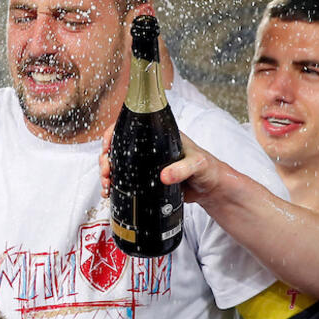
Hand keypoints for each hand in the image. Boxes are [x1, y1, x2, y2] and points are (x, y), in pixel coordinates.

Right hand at [100, 129, 222, 201]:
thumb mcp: (197, 165)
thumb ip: (182, 169)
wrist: (211, 189)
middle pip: (119, 146)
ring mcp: (146, 164)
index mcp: (160, 136)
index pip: (132, 126)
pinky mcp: (146, 179)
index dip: (114, 133)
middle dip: (107, 158)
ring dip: (108, 172)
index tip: (107, 145)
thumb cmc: (208, 169)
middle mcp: (150, 148)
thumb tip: (165, 176)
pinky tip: (111, 192)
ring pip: (119, 164)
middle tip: (107, 171)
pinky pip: (125, 179)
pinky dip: (115, 184)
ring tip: (107, 185)